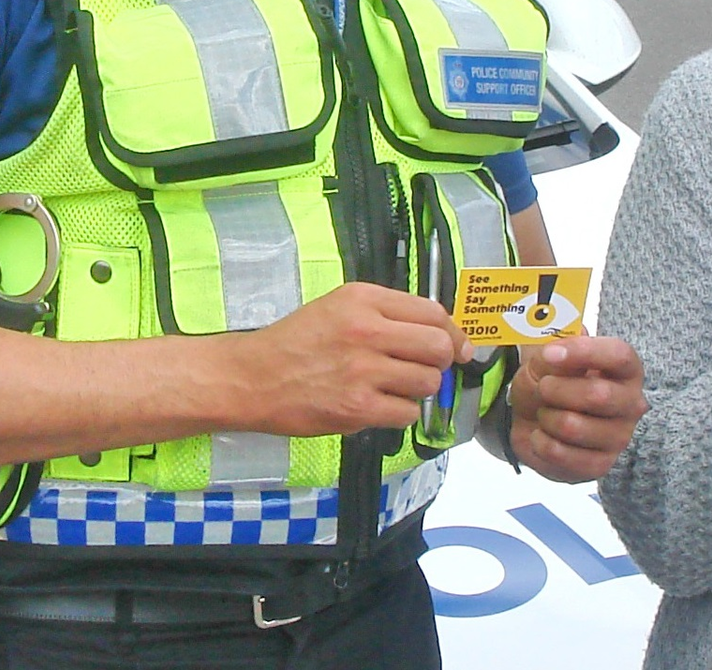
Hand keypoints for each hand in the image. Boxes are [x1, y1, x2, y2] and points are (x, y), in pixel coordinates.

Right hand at [228, 282, 470, 436]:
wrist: (252, 377)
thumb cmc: (296, 342)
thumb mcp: (339, 307)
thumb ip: (385, 314)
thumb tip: (439, 332)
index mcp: (364, 299)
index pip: (432, 312)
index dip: (453, 332)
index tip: (459, 346)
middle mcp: (367, 330)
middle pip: (438, 346)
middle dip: (442, 361)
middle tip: (428, 369)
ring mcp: (363, 370)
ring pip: (427, 382)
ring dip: (419, 389)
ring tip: (395, 387)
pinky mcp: (357, 408)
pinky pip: (407, 413)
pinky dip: (400, 413)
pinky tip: (379, 405)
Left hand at [509, 336, 646, 482]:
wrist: (534, 421)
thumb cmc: (549, 382)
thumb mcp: (547, 359)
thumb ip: (555, 351)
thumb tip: (557, 351)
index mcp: (625, 369)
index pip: (619, 355)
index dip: (583, 352)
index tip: (550, 354)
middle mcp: (631, 403)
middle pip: (597, 395)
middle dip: (557, 389)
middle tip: (543, 387)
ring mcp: (619, 437)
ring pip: (574, 426)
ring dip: (547, 417)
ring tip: (545, 413)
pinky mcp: (600, 465)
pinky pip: (562, 454)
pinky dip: (541, 442)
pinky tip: (542, 435)